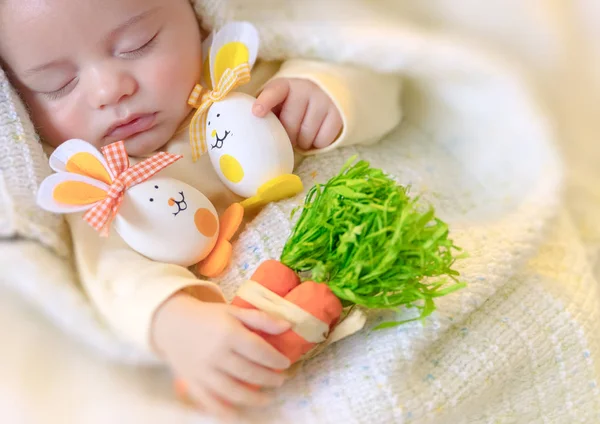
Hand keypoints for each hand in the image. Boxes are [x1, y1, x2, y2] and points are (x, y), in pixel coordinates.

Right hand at [152, 293, 290, 417]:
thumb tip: (287, 326)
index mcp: (228, 333)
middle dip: (269, 379)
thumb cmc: (209, 317)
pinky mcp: (193, 384)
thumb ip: (261, 319)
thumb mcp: (234, 311)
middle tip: (281, 380)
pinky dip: (226, 413)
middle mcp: (216, 354)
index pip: (259, 350)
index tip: (286, 363)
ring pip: (233, 391)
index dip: (275, 359)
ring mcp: (203, 372)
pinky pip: (211, 403)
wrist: (173, 324)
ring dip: (255, 398)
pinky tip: (241, 415)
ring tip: (269, 398)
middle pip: (249, 372)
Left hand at [253, 78, 342, 149]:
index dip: (265, 102)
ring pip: (306, 136)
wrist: (329, 88)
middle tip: (289, 134)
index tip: (257, 112)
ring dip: (302, 142)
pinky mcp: (338, 113)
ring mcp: (323, 100)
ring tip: (302, 133)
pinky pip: (322, 141)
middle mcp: (305, 89)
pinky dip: (317, 143)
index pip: (274, 92)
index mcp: (284, 84)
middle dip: (287, 135)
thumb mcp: (280, 99)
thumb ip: (268, 110)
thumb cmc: (294, 101)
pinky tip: (316, 133)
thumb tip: (252, 131)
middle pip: (290, 125)